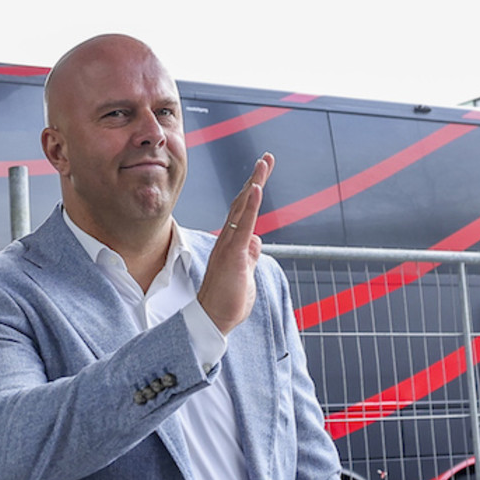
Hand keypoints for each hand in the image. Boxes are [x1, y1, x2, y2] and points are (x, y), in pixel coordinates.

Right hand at [198, 154, 273, 334]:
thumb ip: (251, 256)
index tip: (263, 172)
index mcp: (233, 244)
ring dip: (254, 184)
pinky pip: (243, 225)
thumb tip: (257, 240)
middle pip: (243, 203)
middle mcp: (228, 240)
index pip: (245, 212)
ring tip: (264, 163)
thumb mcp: (246, 275)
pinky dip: (251, 205)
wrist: (212, 321)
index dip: (254, 191)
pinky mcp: (233, 254)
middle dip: (256, 178)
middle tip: (266, 158)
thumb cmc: (227, 302)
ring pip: (242, 208)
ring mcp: (229, 245)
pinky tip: (257, 188)